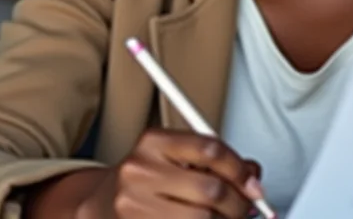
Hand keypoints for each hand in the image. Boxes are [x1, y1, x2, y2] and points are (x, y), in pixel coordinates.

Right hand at [53, 129, 263, 218]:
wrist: (99, 203)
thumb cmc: (147, 178)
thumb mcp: (176, 156)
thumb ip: (215, 161)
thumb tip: (254, 178)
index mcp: (154, 142)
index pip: (209, 149)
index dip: (240, 169)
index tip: (254, 184)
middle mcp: (140, 171)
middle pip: (209, 191)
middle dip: (237, 205)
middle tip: (246, 208)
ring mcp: (133, 206)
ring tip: (224, 218)